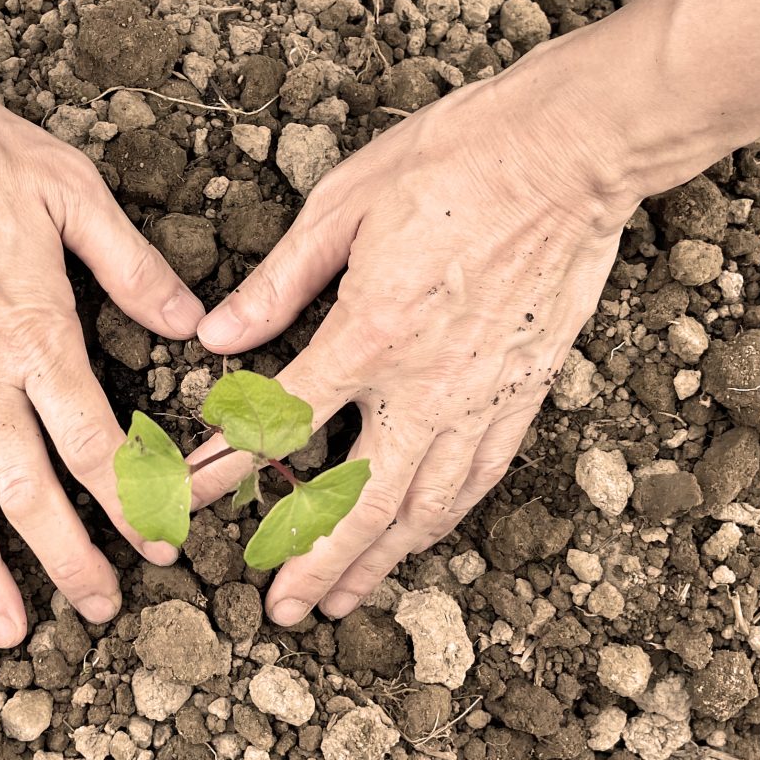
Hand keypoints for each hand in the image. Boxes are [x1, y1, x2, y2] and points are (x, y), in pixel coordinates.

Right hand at [0, 58, 202, 645]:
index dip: (134, 504)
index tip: (160, 548)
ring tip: (6, 629)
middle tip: (99, 610)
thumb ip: (132, 268)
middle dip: (70, 560)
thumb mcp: (70, 193)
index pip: (97, 446)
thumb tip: (192, 323)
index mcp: (37, 338)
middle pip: (30, 494)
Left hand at [189, 46, 633, 624]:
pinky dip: (442, 521)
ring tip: (340, 601)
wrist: (571, 150)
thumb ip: (278, 282)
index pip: (280, 424)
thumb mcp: (343, 206)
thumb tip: (216, 334)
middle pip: (358, 500)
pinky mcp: (525, 392)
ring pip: (424, 508)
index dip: (225, 469)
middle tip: (279, 609)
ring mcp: (483, 397)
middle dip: (312, 560)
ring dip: (376, 561)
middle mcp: (427, 385)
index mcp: (370, 334)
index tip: (188, 501)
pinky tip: (420, 539)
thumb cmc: (453, 161)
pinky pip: (478, 478)